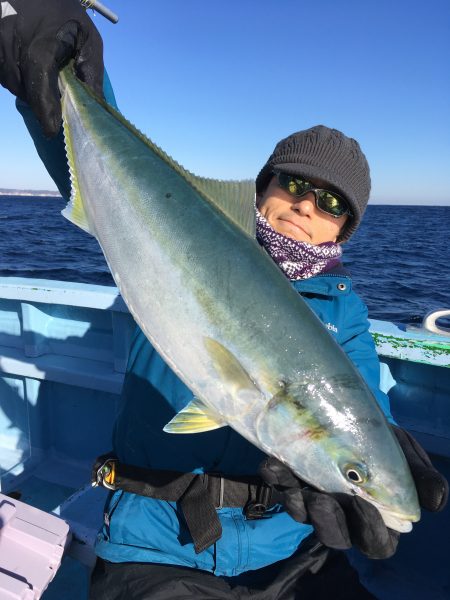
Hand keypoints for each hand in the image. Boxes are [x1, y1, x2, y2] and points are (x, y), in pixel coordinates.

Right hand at [0, 0, 103, 135]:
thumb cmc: (66, 16)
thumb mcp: (87, 39)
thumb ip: (91, 72)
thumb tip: (96, 107)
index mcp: (43, 42)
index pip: (40, 78)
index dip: (46, 105)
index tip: (52, 128)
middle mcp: (15, 44)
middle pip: (27, 90)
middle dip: (43, 103)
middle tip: (56, 106)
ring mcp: (0, 47)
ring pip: (15, 86)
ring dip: (31, 90)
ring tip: (44, 76)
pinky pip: (5, 77)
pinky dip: (19, 80)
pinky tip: (29, 67)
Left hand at [259, 427, 447, 559]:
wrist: (351, 415)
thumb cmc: (385, 444)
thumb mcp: (406, 456)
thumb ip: (421, 479)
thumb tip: (435, 503)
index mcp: (377, 520)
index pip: (377, 542)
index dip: (371, 530)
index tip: (365, 503)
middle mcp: (343, 516)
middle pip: (334, 536)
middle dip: (327, 521)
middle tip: (323, 500)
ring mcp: (313, 500)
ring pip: (303, 517)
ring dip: (298, 505)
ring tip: (297, 488)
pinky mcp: (290, 480)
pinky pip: (278, 486)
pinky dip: (275, 476)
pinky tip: (273, 462)